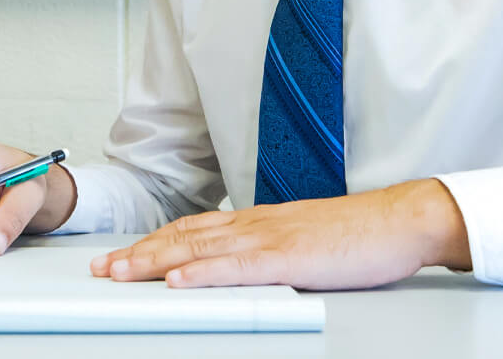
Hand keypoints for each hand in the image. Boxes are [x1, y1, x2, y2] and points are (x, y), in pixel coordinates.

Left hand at [93, 179, 471, 289]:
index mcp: (255, 222)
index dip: (153, 243)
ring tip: (121, 273)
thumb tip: (240, 265)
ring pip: (198, 249)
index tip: (123, 256)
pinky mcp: (288, 259)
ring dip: (154, 262)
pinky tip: (176, 281)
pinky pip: (236, 267)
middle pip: (182, 237)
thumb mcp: (301, 241)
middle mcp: (253, 225)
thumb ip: (268, 250)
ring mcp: (268, 240)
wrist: (400, 221)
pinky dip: (201, 273)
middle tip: (102, 267)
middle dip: (138, 253)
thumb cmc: (358, 235)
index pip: (191, 230)